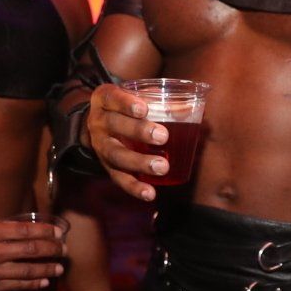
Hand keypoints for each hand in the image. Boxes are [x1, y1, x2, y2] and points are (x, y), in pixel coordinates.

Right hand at [0, 219, 65, 290]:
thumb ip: (0, 231)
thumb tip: (25, 230)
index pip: (25, 230)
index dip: (46, 231)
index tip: (59, 232)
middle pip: (31, 249)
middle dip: (52, 249)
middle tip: (63, 249)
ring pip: (28, 270)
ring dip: (47, 268)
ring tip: (59, 267)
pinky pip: (18, 285)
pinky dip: (34, 283)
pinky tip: (44, 281)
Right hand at [85, 82, 165, 201]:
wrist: (98, 126)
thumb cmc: (126, 107)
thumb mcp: (135, 97)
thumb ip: (159, 101)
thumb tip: (191, 107)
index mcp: (104, 100)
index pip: (111, 98)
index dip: (126, 103)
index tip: (144, 109)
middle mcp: (99, 122)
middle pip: (114, 125)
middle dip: (138, 131)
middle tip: (163, 136)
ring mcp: (101, 146)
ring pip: (116, 155)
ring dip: (139, 162)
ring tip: (162, 167)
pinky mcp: (107, 167)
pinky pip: (119, 178)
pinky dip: (134, 187)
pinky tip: (150, 193)